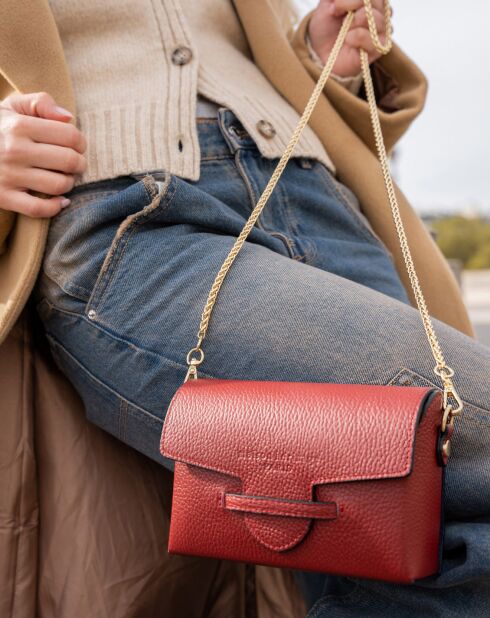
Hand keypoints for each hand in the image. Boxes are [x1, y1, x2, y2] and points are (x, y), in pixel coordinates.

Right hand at [0, 91, 86, 217]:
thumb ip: (40, 104)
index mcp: (20, 125)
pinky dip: (55, 207)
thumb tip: (68, 118)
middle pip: (69, 161)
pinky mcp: (3, 197)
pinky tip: (60, 201)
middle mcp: (15, 150)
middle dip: (79, 164)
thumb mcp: (12, 107)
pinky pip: (39, 209)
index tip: (77, 146)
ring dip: (69, 183)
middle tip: (75, 164)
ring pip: (59, 185)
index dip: (81, 142)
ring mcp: (9, 176)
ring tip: (64, 178)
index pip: (70, 135)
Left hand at [308, 0, 391, 76]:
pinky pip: (375, 40)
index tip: (335, 4)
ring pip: (377, 20)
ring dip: (355, 22)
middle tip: (338, 15)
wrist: (321, 50)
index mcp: (371, 0)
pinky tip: (348, 40)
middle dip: (353, 5)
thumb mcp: (327, 3)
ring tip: (345, 30)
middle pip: (378, 1)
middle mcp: (380, 13)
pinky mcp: (378, 49)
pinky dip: (358, 37)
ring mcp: (381, 31)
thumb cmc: (327, 26)